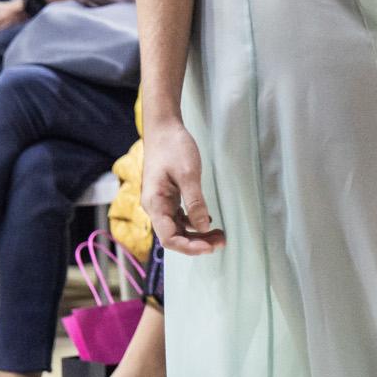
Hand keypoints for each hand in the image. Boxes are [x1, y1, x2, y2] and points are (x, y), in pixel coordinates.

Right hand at [141, 117, 224, 256]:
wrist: (163, 128)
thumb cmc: (173, 147)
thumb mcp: (188, 173)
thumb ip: (195, 202)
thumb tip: (204, 227)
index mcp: (155, 203)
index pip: (169, 238)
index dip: (189, 247)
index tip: (210, 247)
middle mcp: (155, 207)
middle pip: (174, 236)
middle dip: (197, 243)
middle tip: (222, 241)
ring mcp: (160, 202)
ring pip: (178, 228)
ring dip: (197, 235)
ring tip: (220, 235)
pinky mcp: (167, 197)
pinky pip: (179, 217)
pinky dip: (194, 223)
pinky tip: (208, 222)